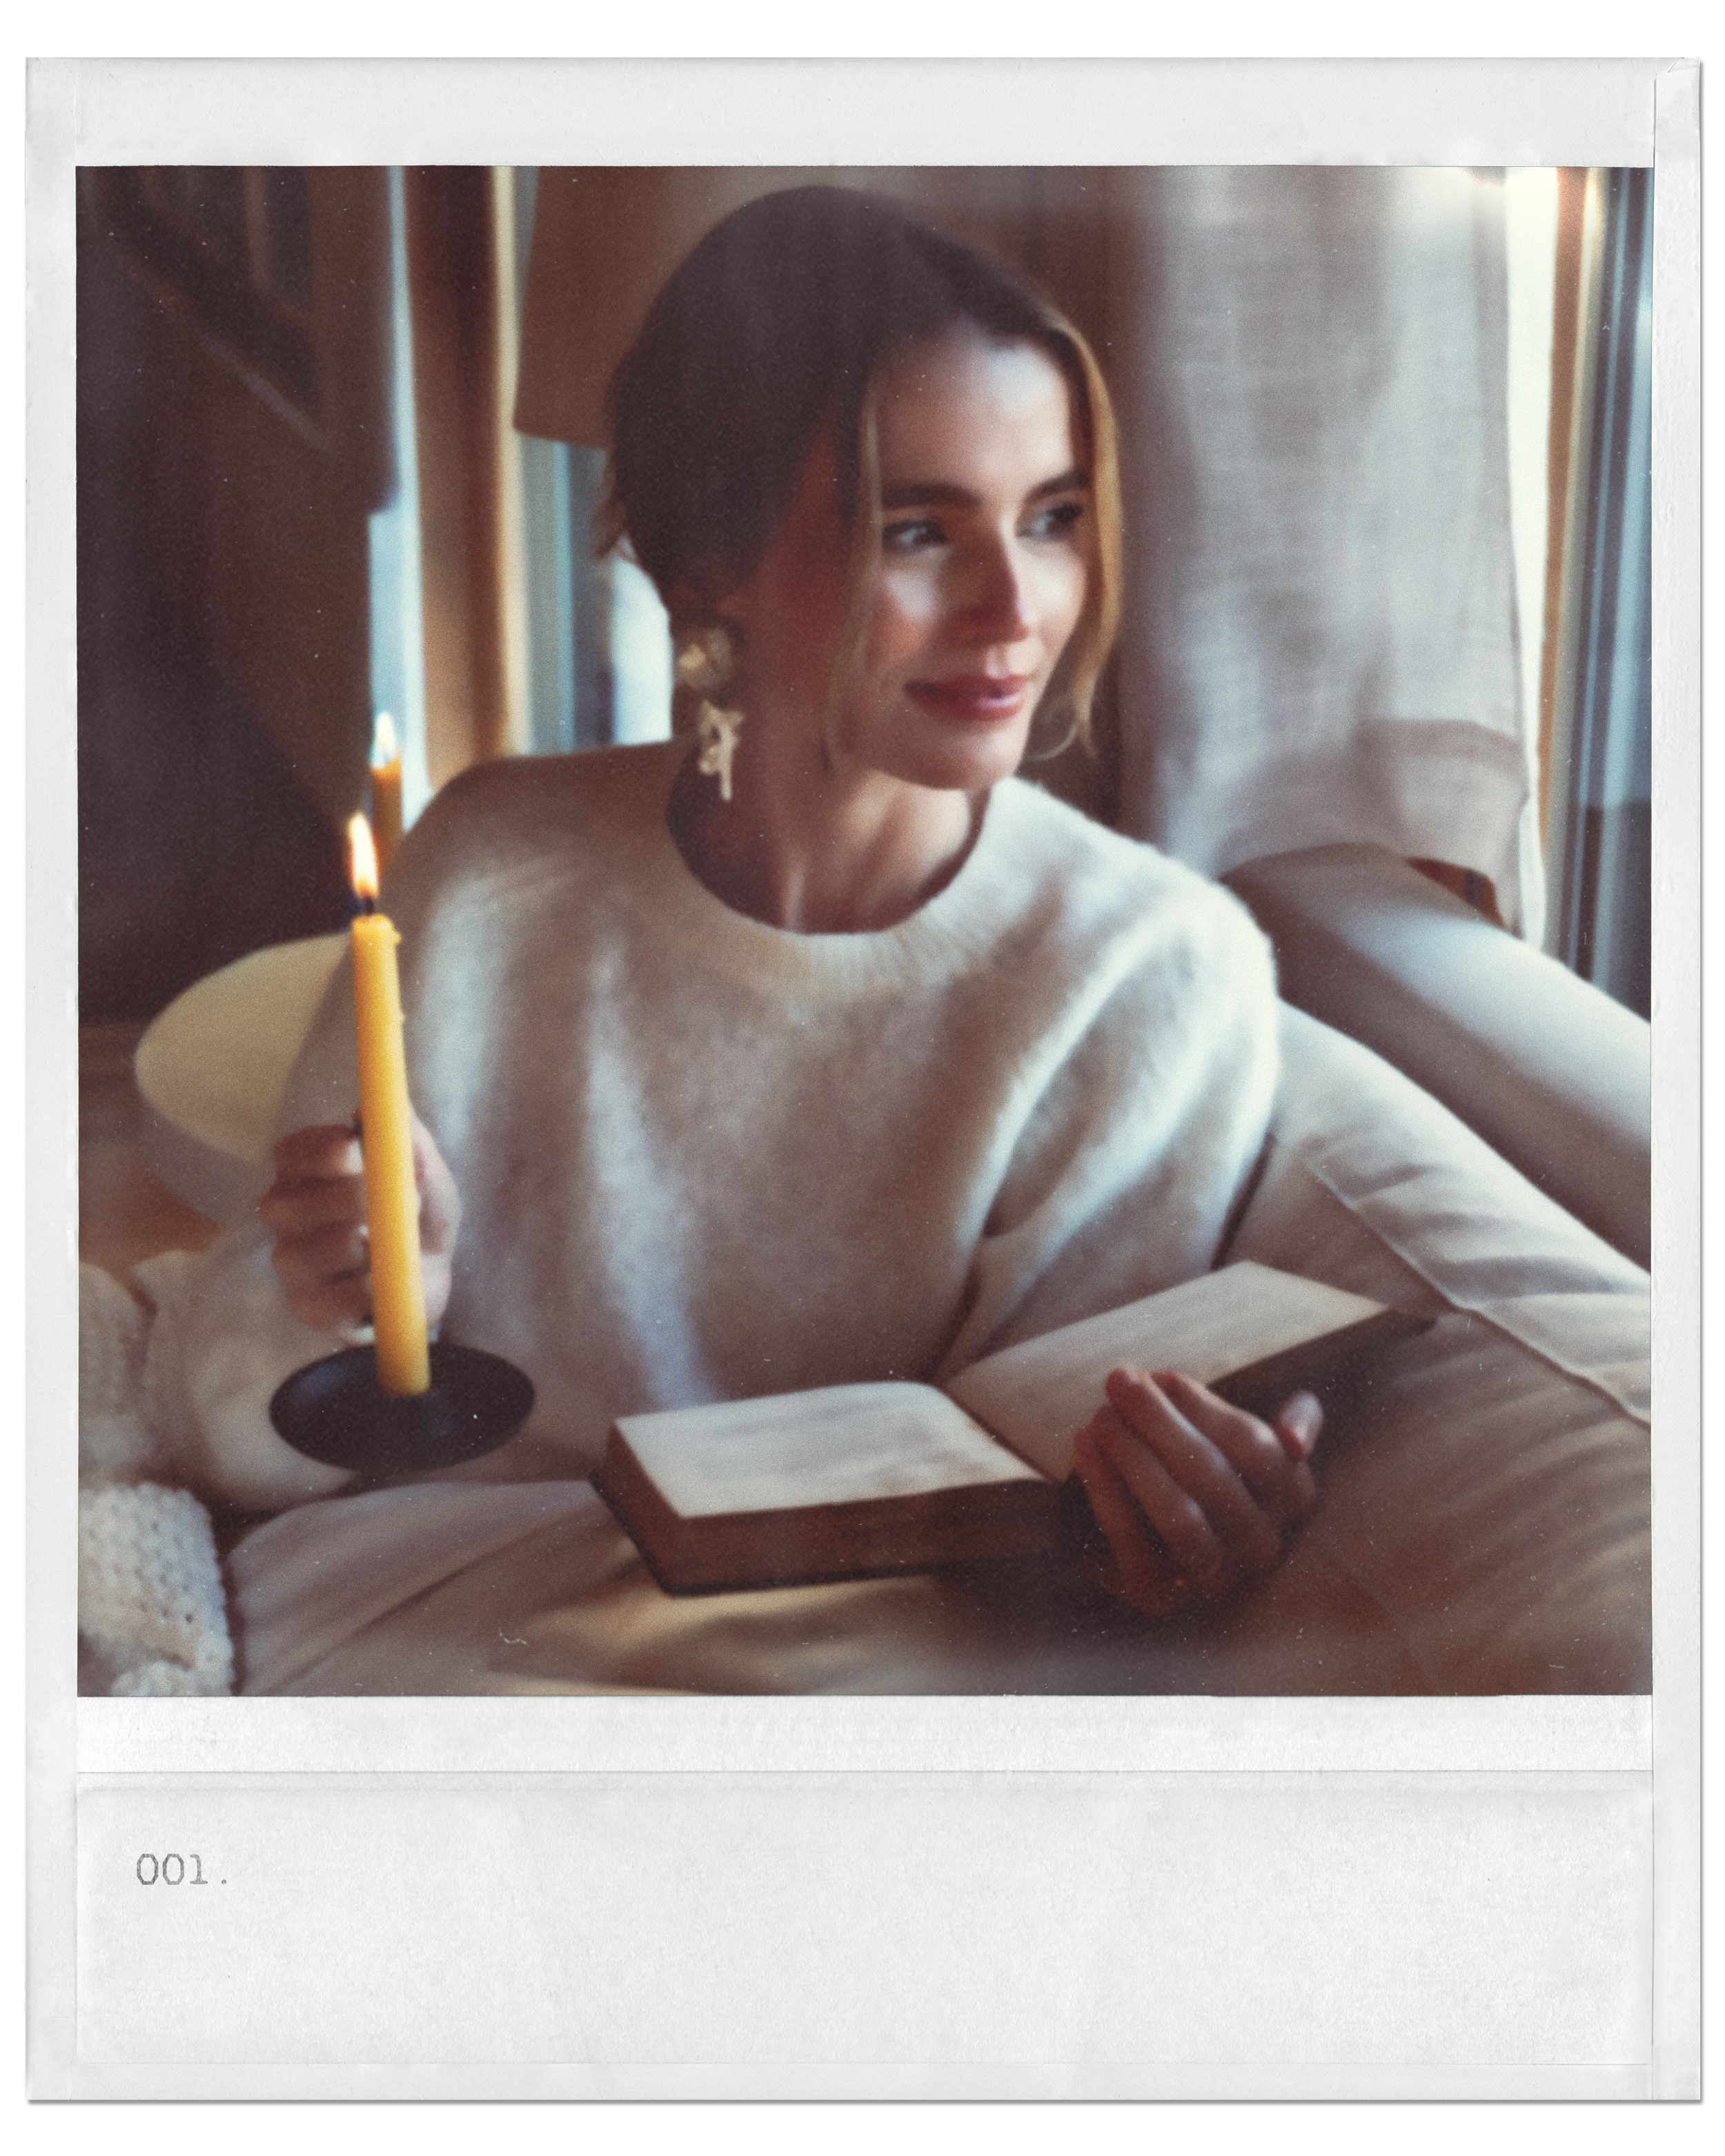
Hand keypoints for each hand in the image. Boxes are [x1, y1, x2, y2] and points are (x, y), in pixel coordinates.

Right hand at [259, 1112, 459, 1340]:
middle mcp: (285, 1212)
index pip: (291, 1154)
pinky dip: (369, 1290)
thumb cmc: (416, 1218)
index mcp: (306, 1171)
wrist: (427, 1280)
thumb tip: (396, 1109)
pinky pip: (333, 1298)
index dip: (323, 1152)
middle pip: (291, 1203)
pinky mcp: (306, 1306)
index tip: (358, 1151)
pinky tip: (381, 1283)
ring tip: (390, 1250)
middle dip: (352, 1201)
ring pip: (318, 1250)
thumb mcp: (426, 1176)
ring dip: (370, 1248)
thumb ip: (412, 1142)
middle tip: (390, 1205)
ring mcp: (290, 1261)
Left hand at [1071, 1367, 1321, 1618]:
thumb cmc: (1212, 1464)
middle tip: (1119, 1381)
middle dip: (1158, 1421)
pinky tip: (1083, 1444)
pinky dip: (1103, 1487)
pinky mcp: (1159, 1595)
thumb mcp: (1261, 1436)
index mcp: (1294, 1498)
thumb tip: (1295, 1442)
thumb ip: (1300, 1418)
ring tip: (1102, 1415)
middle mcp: (1262, 1546)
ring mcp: (1212, 1579)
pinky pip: (1130, 1539)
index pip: (1254, 1447)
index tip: (1161, 1376)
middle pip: (1210, 1476)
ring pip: (1178, 1515)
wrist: (1159, 1531)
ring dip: (1134, 1456)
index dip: (1203, 1408)